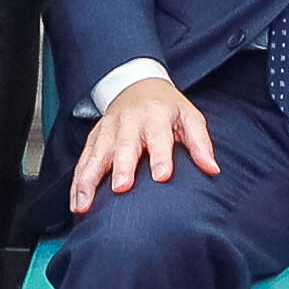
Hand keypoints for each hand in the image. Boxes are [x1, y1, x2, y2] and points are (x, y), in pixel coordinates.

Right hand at [68, 66, 215, 213]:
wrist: (136, 84)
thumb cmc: (166, 107)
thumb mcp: (188, 116)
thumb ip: (200, 143)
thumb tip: (212, 169)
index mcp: (156, 116)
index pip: (159, 137)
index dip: (161, 157)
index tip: (162, 177)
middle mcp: (129, 122)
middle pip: (124, 146)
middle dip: (122, 167)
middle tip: (121, 188)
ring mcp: (108, 130)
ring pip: (96, 156)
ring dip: (89, 180)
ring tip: (85, 205)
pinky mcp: (94, 139)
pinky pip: (83, 161)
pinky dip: (77, 183)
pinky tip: (76, 203)